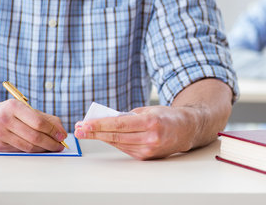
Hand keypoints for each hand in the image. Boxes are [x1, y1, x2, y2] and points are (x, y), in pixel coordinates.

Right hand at [0, 99, 67, 152]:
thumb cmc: (6, 113)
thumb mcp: (24, 108)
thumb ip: (44, 118)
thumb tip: (61, 131)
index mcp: (13, 106)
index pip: (38, 122)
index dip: (53, 131)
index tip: (62, 136)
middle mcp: (4, 119)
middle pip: (34, 136)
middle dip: (51, 142)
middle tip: (60, 145)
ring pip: (28, 146)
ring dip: (44, 149)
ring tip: (53, 148)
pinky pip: (19, 151)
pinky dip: (32, 151)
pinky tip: (40, 149)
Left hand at [74, 105, 197, 159]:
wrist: (186, 130)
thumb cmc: (167, 116)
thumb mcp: (148, 109)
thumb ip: (128, 115)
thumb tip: (107, 120)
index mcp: (150, 122)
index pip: (119, 125)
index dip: (99, 125)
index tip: (85, 125)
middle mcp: (150, 138)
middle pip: (115, 136)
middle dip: (95, 133)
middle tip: (79, 130)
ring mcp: (148, 149)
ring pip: (118, 144)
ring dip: (101, 138)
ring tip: (87, 132)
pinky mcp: (146, 156)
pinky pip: (125, 148)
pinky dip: (115, 142)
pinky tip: (105, 136)